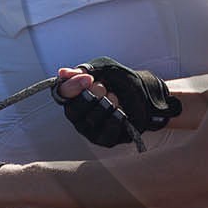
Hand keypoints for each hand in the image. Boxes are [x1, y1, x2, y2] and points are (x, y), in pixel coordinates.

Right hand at [53, 57, 180, 147]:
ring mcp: (90, 129)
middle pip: (74, 110)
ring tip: (116, 98)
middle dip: (93, 96)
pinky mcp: (105, 139)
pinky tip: (121, 111)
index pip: (61, 93)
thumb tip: (63, 73)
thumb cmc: (121, 81)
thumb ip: (84, 70)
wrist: (145, 93)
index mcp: (74, 95)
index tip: (88, 79)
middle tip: (105, 88)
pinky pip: (106, 132)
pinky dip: (116, 118)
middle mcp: (78, 114)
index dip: (73, 87)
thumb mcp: (105, 68)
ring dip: (107, 105)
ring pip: (91, 120)